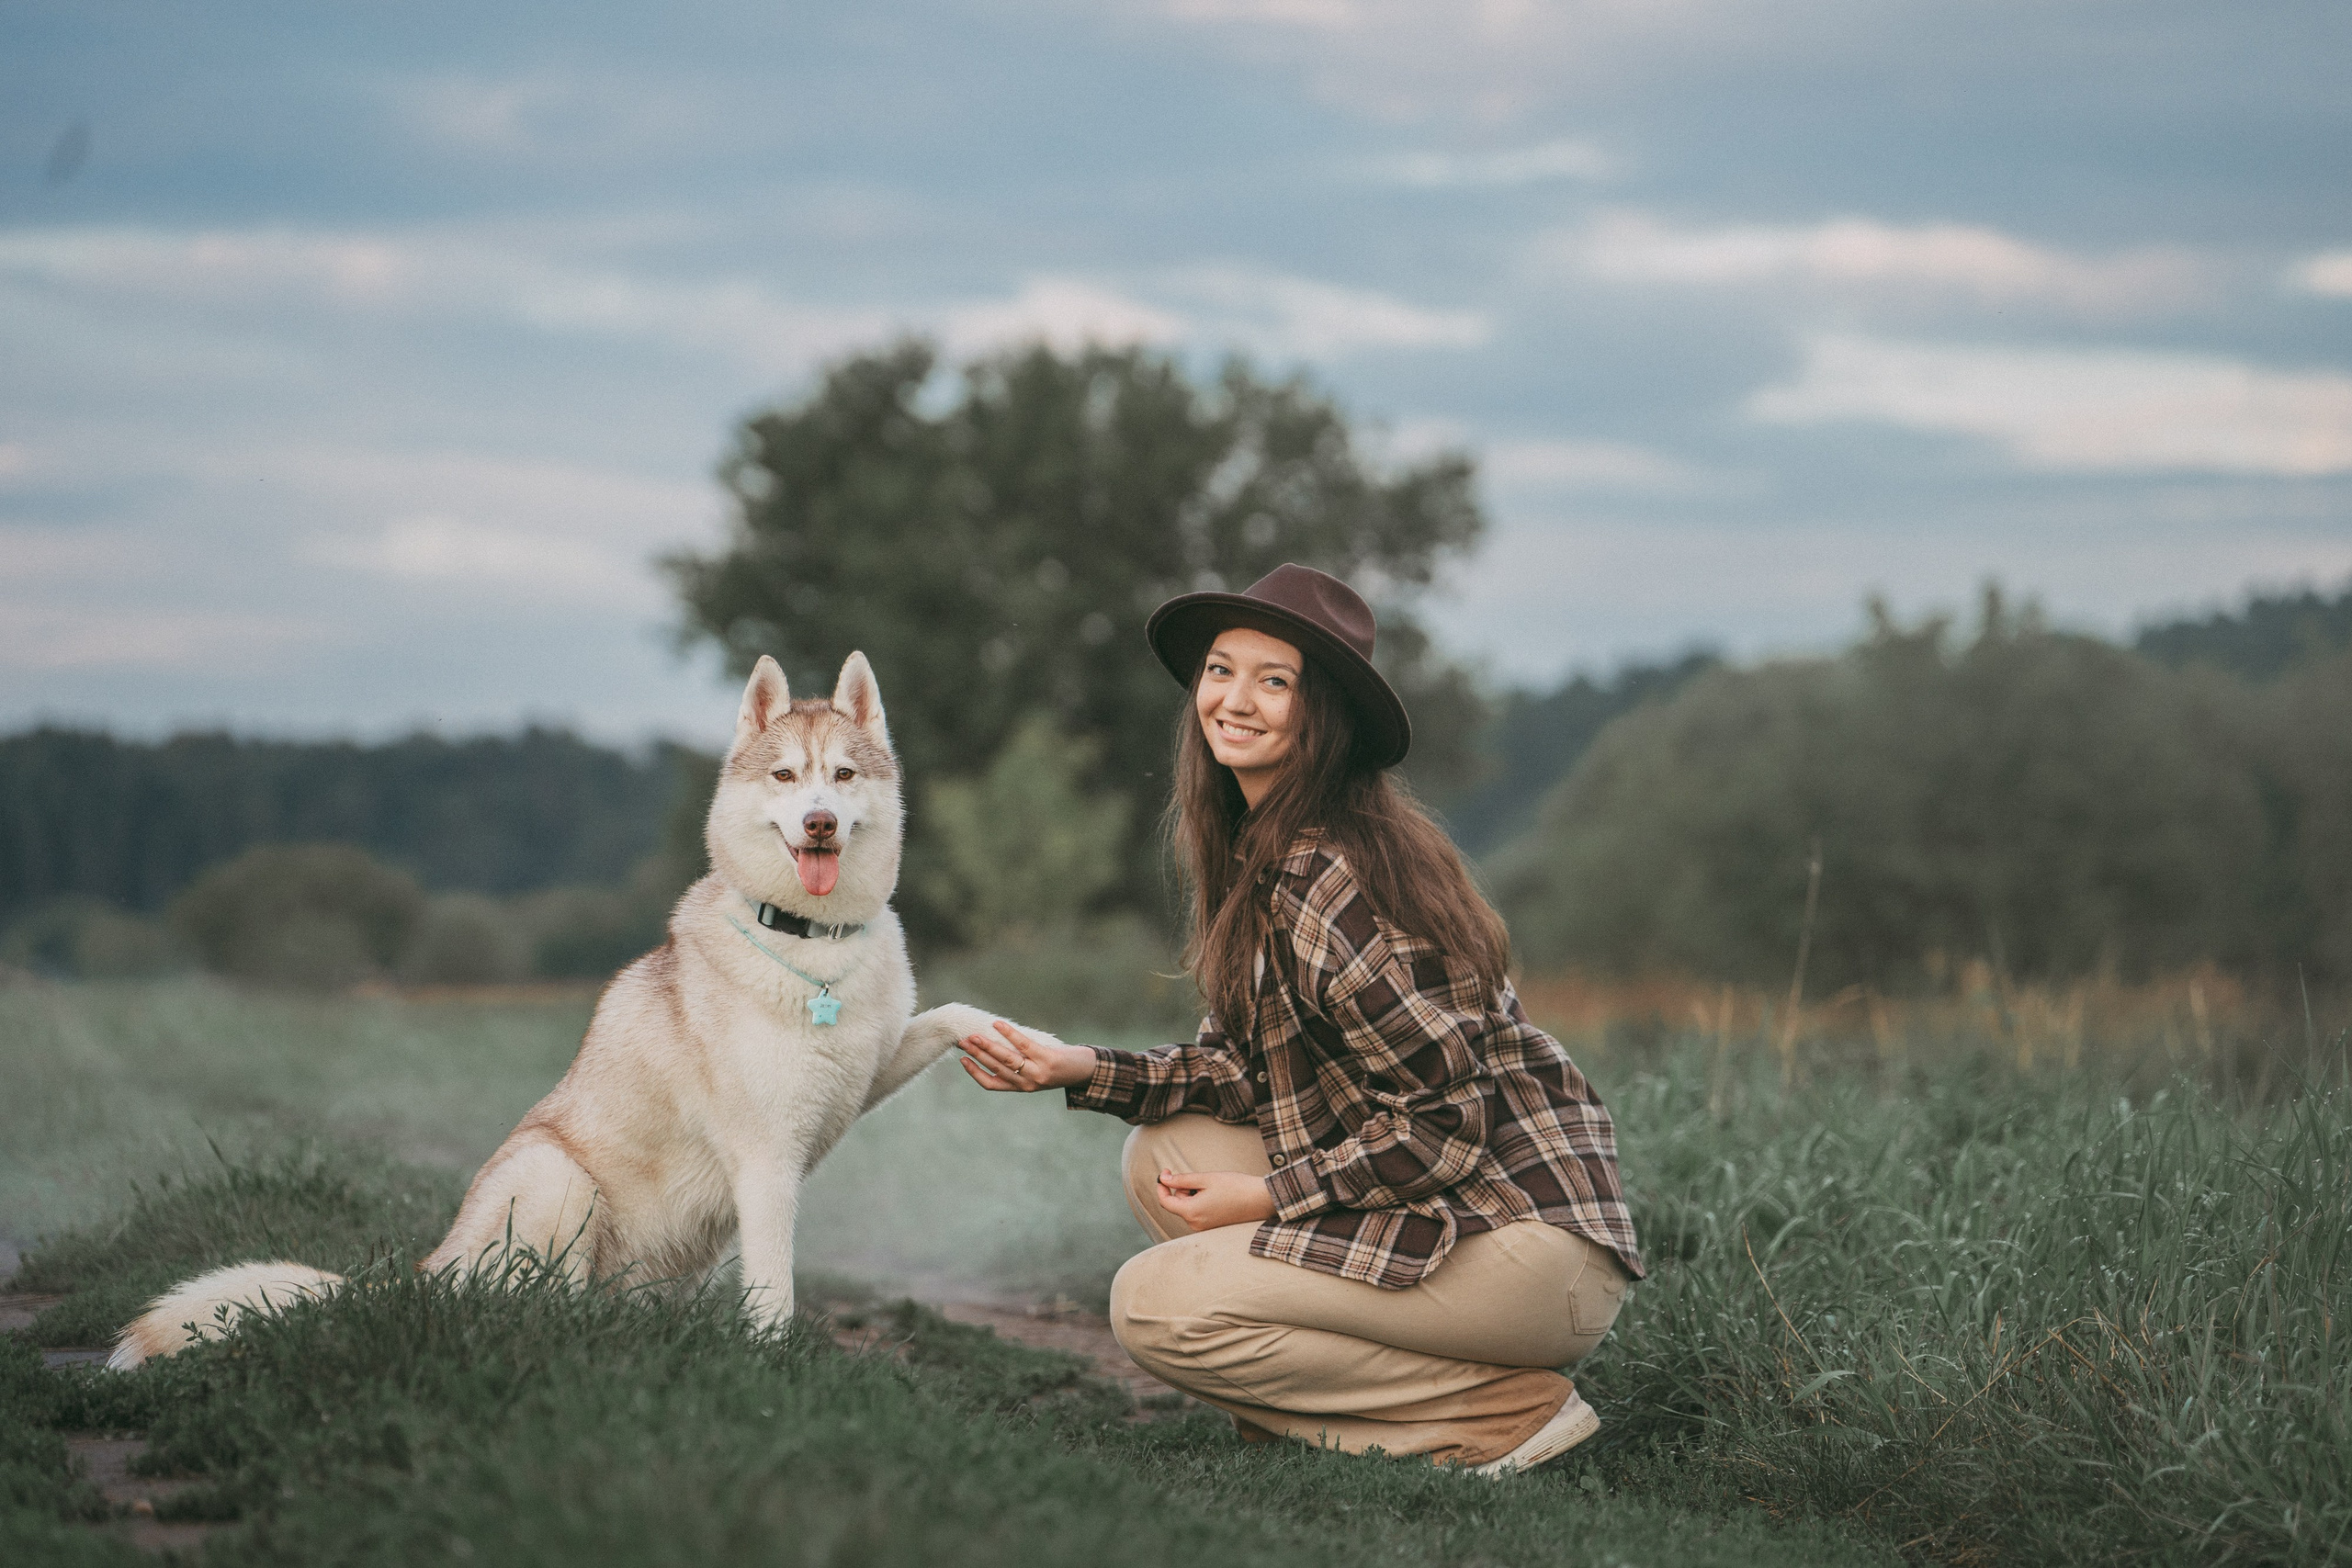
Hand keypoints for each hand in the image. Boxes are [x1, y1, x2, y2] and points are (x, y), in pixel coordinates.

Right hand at [957, 1019, 1095, 1092]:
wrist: (1086, 1070)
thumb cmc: (1057, 1066)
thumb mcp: (1035, 1070)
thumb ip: (1017, 1063)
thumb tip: (993, 1043)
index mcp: (1021, 1087)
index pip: (991, 1084)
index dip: (975, 1073)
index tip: (962, 1059)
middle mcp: (1027, 1083)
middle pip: (996, 1068)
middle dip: (977, 1054)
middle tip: (962, 1041)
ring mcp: (1037, 1072)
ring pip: (1006, 1059)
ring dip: (987, 1047)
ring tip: (974, 1036)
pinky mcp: (1047, 1059)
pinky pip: (1024, 1045)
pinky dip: (1009, 1034)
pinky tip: (998, 1024)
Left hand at [1155, 1168, 1276, 1231]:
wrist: (1261, 1200)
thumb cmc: (1235, 1187)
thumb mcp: (1205, 1179)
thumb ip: (1181, 1180)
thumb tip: (1163, 1179)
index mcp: (1192, 1213)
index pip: (1165, 1201)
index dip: (1162, 1185)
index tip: (1165, 1171)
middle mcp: (1196, 1225)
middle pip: (1178, 1203)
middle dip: (1184, 1189)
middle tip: (1203, 1179)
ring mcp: (1205, 1228)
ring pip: (1189, 1207)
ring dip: (1194, 1195)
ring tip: (1214, 1188)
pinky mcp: (1213, 1228)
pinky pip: (1199, 1213)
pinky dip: (1202, 1202)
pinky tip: (1218, 1196)